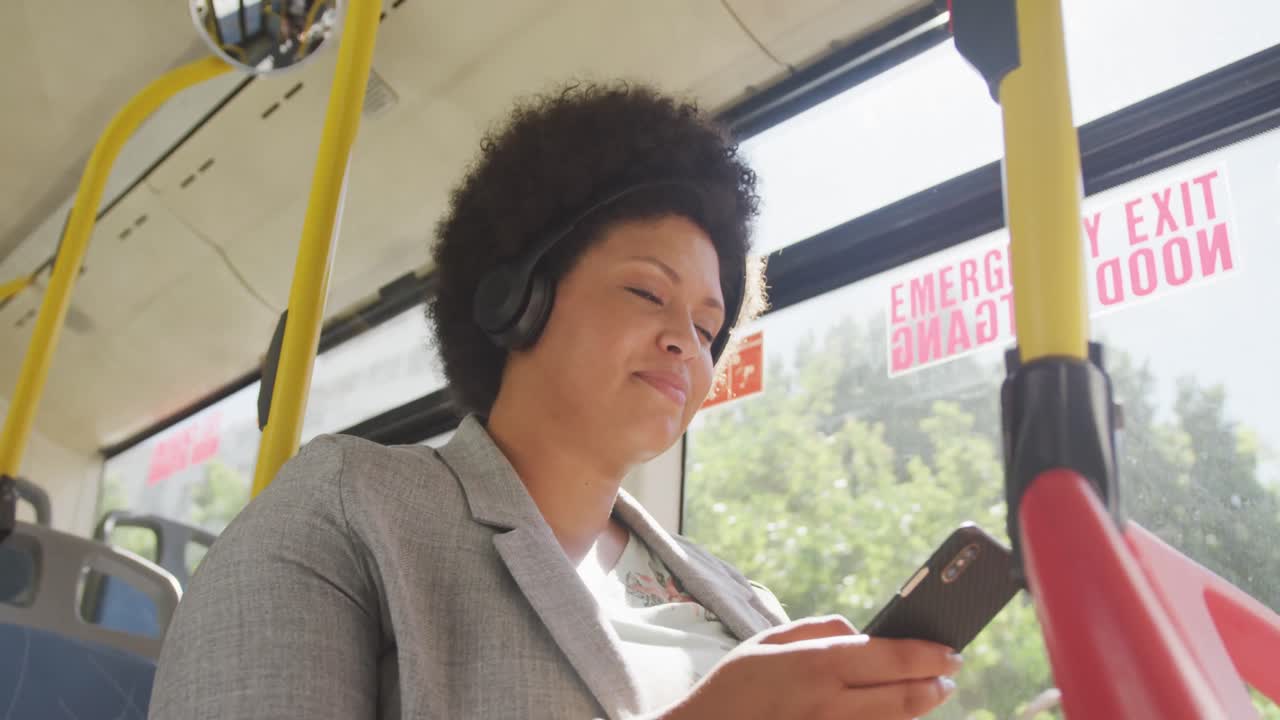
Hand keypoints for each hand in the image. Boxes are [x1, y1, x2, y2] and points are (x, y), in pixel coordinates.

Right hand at [657, 615, 961, 719]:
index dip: (931, 654)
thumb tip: (862, 632)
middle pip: (906, 697)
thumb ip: (820, 628)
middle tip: (948, 676)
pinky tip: (891, 713)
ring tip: (927, 693)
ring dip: (917, 708)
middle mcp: (830, 704)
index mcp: (817, 665)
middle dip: (935, 685)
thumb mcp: (768, 641)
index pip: (893, 657)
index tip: (951, 652)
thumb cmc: (733, 687)